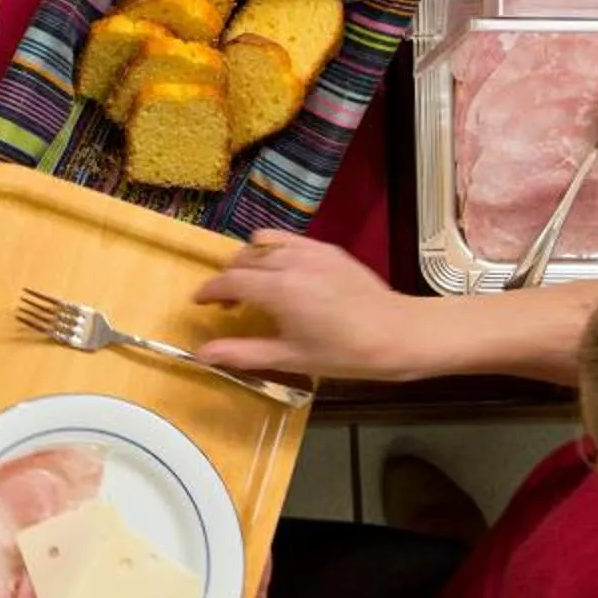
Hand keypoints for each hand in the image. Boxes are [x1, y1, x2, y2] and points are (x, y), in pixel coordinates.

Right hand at [193, 232, 438, 381]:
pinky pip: (289, 240)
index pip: (228, 281)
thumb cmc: (345, 353)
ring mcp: (311, 251)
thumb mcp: (291, 357)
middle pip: (242, 259)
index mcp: (278, 290)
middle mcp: (290, 261)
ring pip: (263, 242)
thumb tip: (203, 354)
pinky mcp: (329, 248)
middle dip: (228, 278)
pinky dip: (275, 252)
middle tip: (229, 304)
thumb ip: (243, 353)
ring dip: (250, 261)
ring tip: (256, 285)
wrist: (398, 334)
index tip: (199, 302)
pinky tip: (285, 276)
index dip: (209, 291)